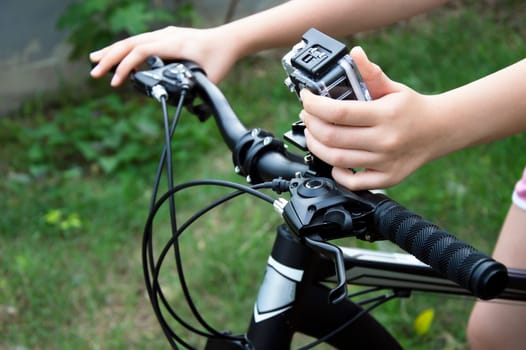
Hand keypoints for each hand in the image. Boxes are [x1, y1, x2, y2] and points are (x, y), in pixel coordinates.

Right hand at [89, 26, 239, 85]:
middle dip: (109, 58)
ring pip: (132, 41)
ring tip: (95, 61)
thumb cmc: (220, 59)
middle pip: (130, 43)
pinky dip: (125, 49)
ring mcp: (164, 35)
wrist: (229, 40)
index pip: (141, 52)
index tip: (116, 83)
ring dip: (113, 51)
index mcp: (174, 44)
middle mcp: (166, 36)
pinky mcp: (165, 37)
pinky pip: (140, 42)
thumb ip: (196, 91)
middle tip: (94, 72)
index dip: (125, 66)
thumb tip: (187, 108)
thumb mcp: (210, 78)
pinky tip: (117, 56)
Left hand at [300, 46, 444, 189]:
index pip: (338, 112)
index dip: (314, 105)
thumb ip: (370, 73)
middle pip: (332, 137)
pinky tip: (333, 160)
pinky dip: (337, 173)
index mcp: (385, 114)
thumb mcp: (392, 87)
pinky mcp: (387, 178)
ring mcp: (385, 162)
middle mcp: (385, 140)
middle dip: (310, 124)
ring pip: (337, 159)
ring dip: (316, 146)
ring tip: (313, 133)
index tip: (306, 97)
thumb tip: (354, 54)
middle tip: (306, 115)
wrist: (440, 130)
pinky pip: (353, 183)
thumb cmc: (412, 108)